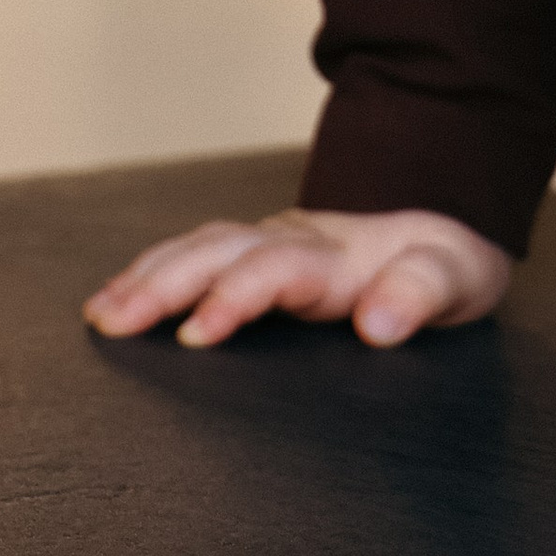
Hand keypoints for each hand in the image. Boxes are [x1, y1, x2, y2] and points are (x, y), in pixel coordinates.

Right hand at [83, 206, 511, 351]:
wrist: (440, 222)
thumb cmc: (443, 262)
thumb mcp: (457, 277)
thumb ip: (421, 294)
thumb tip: (378, 325)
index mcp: (337, 255)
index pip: (275, 270)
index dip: (234, 297)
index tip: (196, 333)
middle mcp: (292, 240)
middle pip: (217, 252)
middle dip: (162, 284)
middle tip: (112, 321)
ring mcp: (269, 242)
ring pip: (197, 248)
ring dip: (146, 277)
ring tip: (99, 313)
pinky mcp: (256, 251)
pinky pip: (196, 254)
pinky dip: (152, 272)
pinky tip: (117, 299)